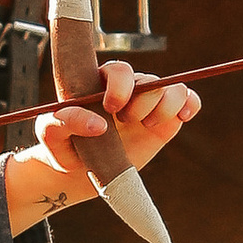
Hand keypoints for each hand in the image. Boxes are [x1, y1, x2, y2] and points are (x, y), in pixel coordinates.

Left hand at [3, 65, 200, 230]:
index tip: (111, 108)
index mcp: (100, 84)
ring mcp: (149, 104)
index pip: (119, 70)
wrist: (81, 172)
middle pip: (148, 80)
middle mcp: (128, 90)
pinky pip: (188, 100)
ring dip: (165, 106)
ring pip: (172, 88)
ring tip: (147, 125)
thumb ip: (65, 121)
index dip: (120, 86)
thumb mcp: (51, 134)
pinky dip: (190, 103)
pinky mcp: (166, 120)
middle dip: (142, 101)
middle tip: (126, 121)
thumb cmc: (64, 147)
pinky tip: (183, 117)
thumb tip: (97, 124)